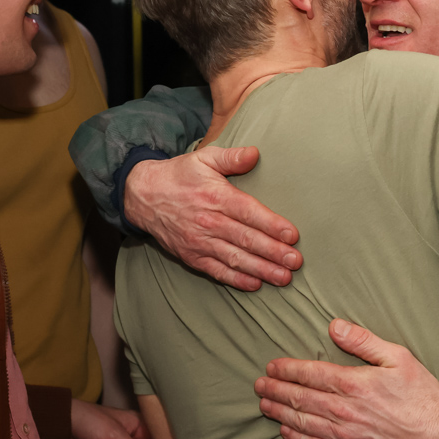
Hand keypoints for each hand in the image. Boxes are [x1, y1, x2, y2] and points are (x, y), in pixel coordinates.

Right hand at [124, 146, 302, 290]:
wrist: (143, 196)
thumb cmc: (180, 175)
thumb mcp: (204, 158)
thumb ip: (231, 157)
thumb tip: (255, 153)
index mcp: (216, 197)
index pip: (249, 212)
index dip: (272, 225)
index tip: (293, 235)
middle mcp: (209, 222)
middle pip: (246, 239)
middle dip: (273, 252)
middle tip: (295, 261)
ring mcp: (199, 242)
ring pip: (235, 259)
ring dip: (261, 270)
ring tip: (283, 278)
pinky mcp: (192, 256)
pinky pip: (216, 271)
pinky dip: (236, 279)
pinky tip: (255, 284)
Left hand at [253, 319, 438, 438]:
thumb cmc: (422, 395)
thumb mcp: (399, 357)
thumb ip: (363, 341)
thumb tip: (334, 326)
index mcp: (354, 384)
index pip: (310, 374)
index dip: (287, 369)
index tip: (271, 366)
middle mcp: (344, 411)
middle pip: (299, 399)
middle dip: (275, 390)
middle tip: (259, 385)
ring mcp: (345, 437)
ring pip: (302, 423)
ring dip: (279, 413)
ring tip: (264, 405)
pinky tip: (286, 432)